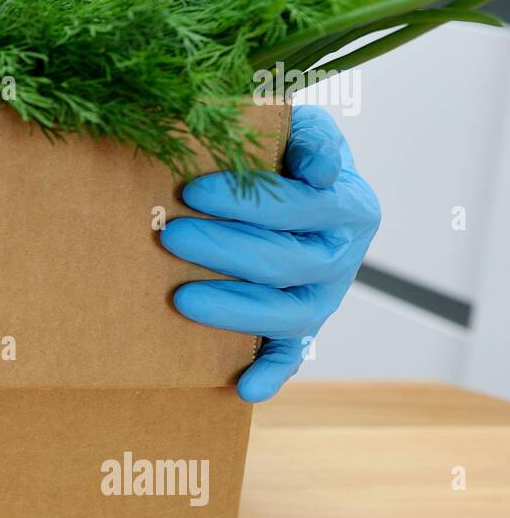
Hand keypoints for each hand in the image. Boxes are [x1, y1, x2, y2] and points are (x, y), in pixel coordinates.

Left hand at [160, 105, 380, 402]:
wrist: (296, 187)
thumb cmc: (286, 156)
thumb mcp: (301, 129)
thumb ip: (310, 138)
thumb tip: (319, 169)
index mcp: (348, 207)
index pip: (298, 207)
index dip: (245, 201)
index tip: (192, 191)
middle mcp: (340, 258)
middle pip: (284, 263)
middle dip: (222, 251)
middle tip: (170, 237)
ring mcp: (322, 298)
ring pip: (284, 316)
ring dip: (232, 310)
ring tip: (179, 298)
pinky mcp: (301, 328)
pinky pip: (290, 357)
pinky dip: (271, 374)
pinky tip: (243, 388)